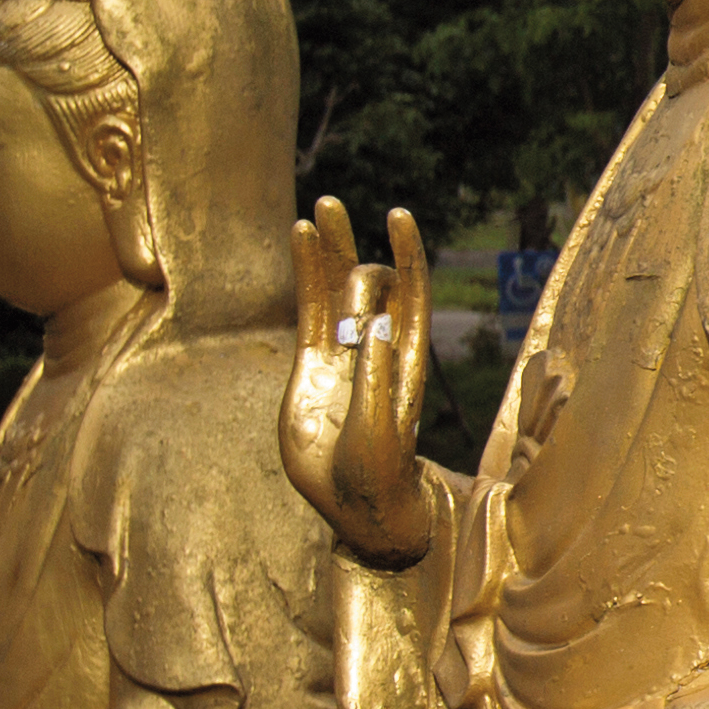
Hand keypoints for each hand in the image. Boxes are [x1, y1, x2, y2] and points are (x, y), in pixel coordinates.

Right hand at [280, 201, 444, 570]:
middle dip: (353, 243)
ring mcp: (344, 353)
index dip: (406, 255)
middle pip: (369, 282)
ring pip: (334, 291)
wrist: (359, 505)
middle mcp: (377, 347)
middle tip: (331, 204)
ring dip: (328, 253)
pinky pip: (308, 313)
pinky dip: (304, 279)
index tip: (398, 216)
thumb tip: (372, 325)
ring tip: (317, 211)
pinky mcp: (314, 366)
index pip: (411, 295)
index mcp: (405, 358)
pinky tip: (297, 245)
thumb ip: (374, 380)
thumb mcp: (380, 431)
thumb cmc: (381, 475)